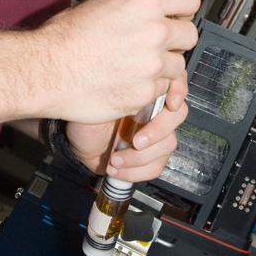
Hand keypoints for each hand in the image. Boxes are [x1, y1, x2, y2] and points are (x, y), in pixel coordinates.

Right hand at [35, 0, 199, 124]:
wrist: (45, 71)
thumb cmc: (63, 38)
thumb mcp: (102, 5)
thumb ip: (135, 8)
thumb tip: (150, 12)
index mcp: (144, 2)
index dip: (183, 9)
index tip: (177, 15)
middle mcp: (155, 31)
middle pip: (190, 35)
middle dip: (176, 41)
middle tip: (156, 46)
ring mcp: (152, 65)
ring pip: (177, 67)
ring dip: (162, 68)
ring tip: (134, 68)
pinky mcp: (144, 93)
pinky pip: (160, 91)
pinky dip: (146, 89)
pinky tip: (124, 84)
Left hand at [66, 71, 189, 182]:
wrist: (76, 145)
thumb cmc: (84, 120)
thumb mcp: (98, 100)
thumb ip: (124, 94)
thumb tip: (143, 89)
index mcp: (145, 93)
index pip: (175, 83)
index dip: (179, 91)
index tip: (171, 103)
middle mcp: (153, 113)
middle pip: (177, 116)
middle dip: (157, 132)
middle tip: (135, 142)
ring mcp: (154, 136)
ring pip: (167, 145)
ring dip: (139, 158)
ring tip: (115, 159)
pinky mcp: (149, 157)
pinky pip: (156, 166)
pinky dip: (136, 172)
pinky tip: (118, 168)